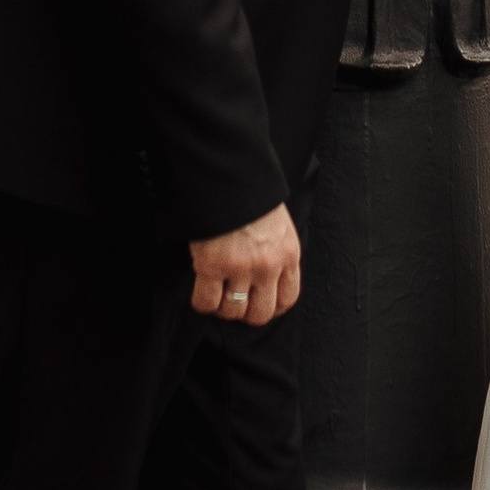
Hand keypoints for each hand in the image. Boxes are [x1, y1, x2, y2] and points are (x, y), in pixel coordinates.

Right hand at [189, 203, 301, 327]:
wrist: (229, 175)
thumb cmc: (251, 195)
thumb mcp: (278, 224)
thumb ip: (276, 251)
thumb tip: (268, 275)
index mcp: (288, 254)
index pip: (287, 299)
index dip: (271, 308)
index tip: (258, 304)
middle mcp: (268, 266)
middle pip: (260, 314)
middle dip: (245, 312)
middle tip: (234, 300)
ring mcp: (240, 268)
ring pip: (233, 312)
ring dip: (222, 307)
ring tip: (216, 292)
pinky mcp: (212, 266)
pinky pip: (206, 302)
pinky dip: (202, 301)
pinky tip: (201, 289)